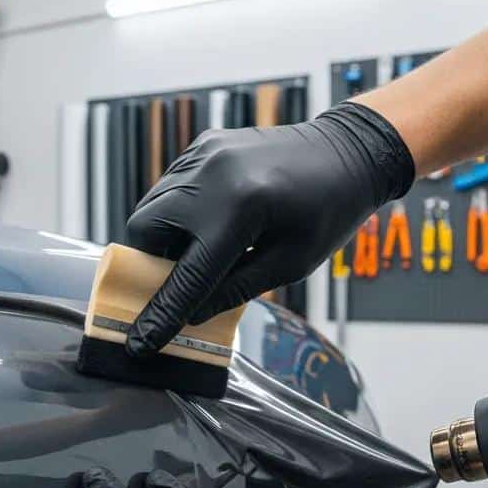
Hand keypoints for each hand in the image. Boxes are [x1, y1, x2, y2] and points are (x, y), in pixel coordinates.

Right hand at [124, 101, 413, 355]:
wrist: (347, 153)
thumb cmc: (328, 213)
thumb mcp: (288, 265)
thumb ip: (234, 290)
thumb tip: (191, 315)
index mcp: (241, 211)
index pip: (187, 276)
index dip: (161, 315)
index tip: (139, 343)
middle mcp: (212, 177)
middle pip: (146, 231)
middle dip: (151, 263)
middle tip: (179, 280)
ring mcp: (204, 154)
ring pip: (152, 206)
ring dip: (163, 237)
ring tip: (201, 249)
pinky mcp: (204, 144)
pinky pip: (172, 185)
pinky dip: (178, 211)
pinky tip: (210, 220)